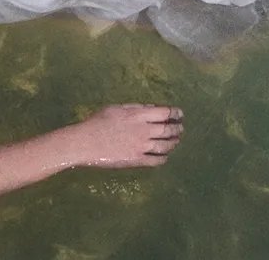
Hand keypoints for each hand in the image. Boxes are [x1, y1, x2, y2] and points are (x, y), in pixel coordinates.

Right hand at [69, 104, 183, 168]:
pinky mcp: (138, 160)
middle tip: (181, 128)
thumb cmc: (98, 121)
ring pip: (166, 146)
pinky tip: (165, 156)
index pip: (164, 112)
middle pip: (168, 130)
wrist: (87, 142)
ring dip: (173, 143)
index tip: (180, 113)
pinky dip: (164, 158)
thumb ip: (135, 107)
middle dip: (177, 128)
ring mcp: (143, 147)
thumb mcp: (116, 108)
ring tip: (176, 141)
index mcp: (138, 115)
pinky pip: (157, 160)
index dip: (174, 113)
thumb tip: (151, 108)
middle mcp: (144, 131)